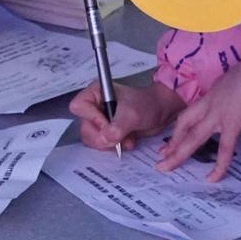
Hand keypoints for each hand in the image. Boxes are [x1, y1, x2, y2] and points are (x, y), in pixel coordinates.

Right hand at [68, 81, 182, 151]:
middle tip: (118, 137)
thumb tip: (103, 139)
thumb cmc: (148, 104)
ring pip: (92, 139)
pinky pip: (101, 145)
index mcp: (96, 92)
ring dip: (110, 144)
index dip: (92, 119)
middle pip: (84, 127)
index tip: (108, 124)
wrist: (161, 112)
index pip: (79, 107)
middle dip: (103, 137)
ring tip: (126, 139)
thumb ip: (117, 127)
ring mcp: (99, 119)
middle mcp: (94, 106)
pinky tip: (127, 141)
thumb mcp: (132, 114)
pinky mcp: (106, 131)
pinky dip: (113, 147)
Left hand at [156, 44, 240, 180]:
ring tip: (167, 167)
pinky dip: (219, 165)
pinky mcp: (232, 123)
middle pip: (184, 126)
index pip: (189, 115)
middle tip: (161, 158)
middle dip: (172, 143)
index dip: (178, 130)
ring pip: (194, 137)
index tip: (170, 142)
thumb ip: (233, 97)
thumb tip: (238, 105)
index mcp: (211, 95)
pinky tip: (213, 178)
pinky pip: (224, 148)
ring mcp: (218, 114)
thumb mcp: (237, 84)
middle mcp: (210, 104)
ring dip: (180, 153)